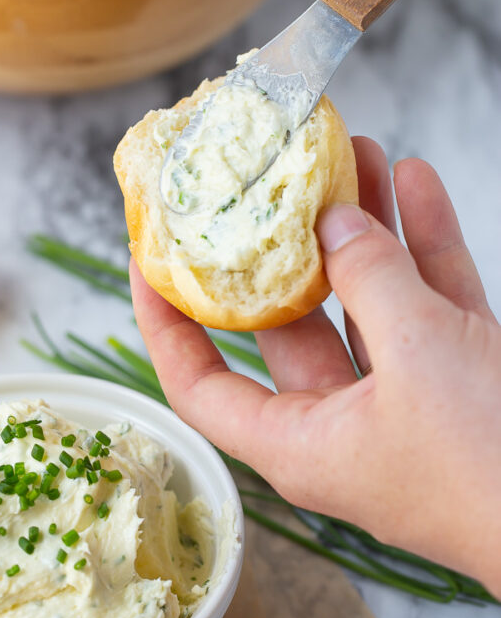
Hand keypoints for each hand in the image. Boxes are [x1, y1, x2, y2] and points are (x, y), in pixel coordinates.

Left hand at [130, 137, 500, 597]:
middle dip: (285, 245)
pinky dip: (423, 245)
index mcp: (298, 441)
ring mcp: (401, 399)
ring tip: (353, 153)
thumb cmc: (489, 464)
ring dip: (361, 229)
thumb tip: (336, 224)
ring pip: (365, 302)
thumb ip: (370, 281)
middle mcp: (339, 420)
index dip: (164, 323)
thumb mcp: (417, 354)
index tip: (150, 259)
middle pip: (289, 322)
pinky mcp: (457, 379)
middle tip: (272, 180)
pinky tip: (415, 181)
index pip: (198, 382)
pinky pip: (427, 303)